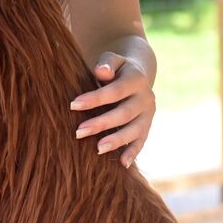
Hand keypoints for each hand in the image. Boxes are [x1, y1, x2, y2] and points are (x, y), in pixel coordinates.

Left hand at [70, 53, 155, 167]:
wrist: (136, 75)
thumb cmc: (115, 68)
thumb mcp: (112, 60)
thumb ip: (107, 63)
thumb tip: (102, 71)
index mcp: (136, 79)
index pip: (114, 91)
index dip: (94, 99)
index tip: (73, 105)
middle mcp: (146, 97)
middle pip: (124, 114)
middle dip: (101, 124)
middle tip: (78, 132)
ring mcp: (149, 114)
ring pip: (134, 130)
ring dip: (116, 141)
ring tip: (98, 149)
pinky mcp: (147, 127)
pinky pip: (141, 141)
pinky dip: (133, 153)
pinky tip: (122, 163)